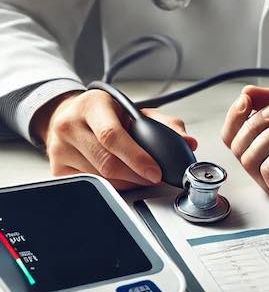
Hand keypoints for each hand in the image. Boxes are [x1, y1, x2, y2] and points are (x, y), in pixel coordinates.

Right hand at [32, 90, 196, 190]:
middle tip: (154, 178)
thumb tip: (188, 142)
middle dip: (137, 175)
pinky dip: (111, 187)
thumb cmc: (106, 113)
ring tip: (138, 175)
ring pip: (100, 178)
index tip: (155, 172)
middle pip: (107, 162)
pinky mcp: (56, 168)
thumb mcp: (134, 111)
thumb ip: (165, 124)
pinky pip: (91, 186)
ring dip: (126, 183)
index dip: (136, 158)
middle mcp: (70, 125)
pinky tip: (121, 179)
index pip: (112, 135)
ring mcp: (59, 148)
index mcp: (92, 105)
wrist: (70, 114)